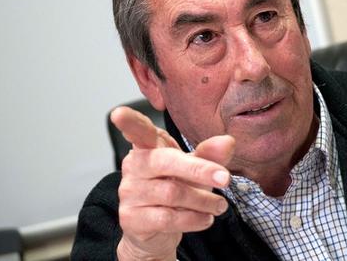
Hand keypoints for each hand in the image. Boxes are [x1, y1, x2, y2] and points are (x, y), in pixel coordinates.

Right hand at [111, 106, 234, 260]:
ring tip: (219, 205)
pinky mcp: (131, 218)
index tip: (118, 114)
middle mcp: (134, 166)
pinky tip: (205, 219)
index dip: (129, 122)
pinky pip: (167, 218)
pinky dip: (193, 219)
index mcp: (148, 146)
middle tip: (226, 178)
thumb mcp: (195, 169)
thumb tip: (228, 142)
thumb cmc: (175, 189)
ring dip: (203, 200)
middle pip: (165, 162)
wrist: (156, 232)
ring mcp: (129, 192)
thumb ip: (210, 154)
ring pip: (171, 193)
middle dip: (199, 169)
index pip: (138, 130)